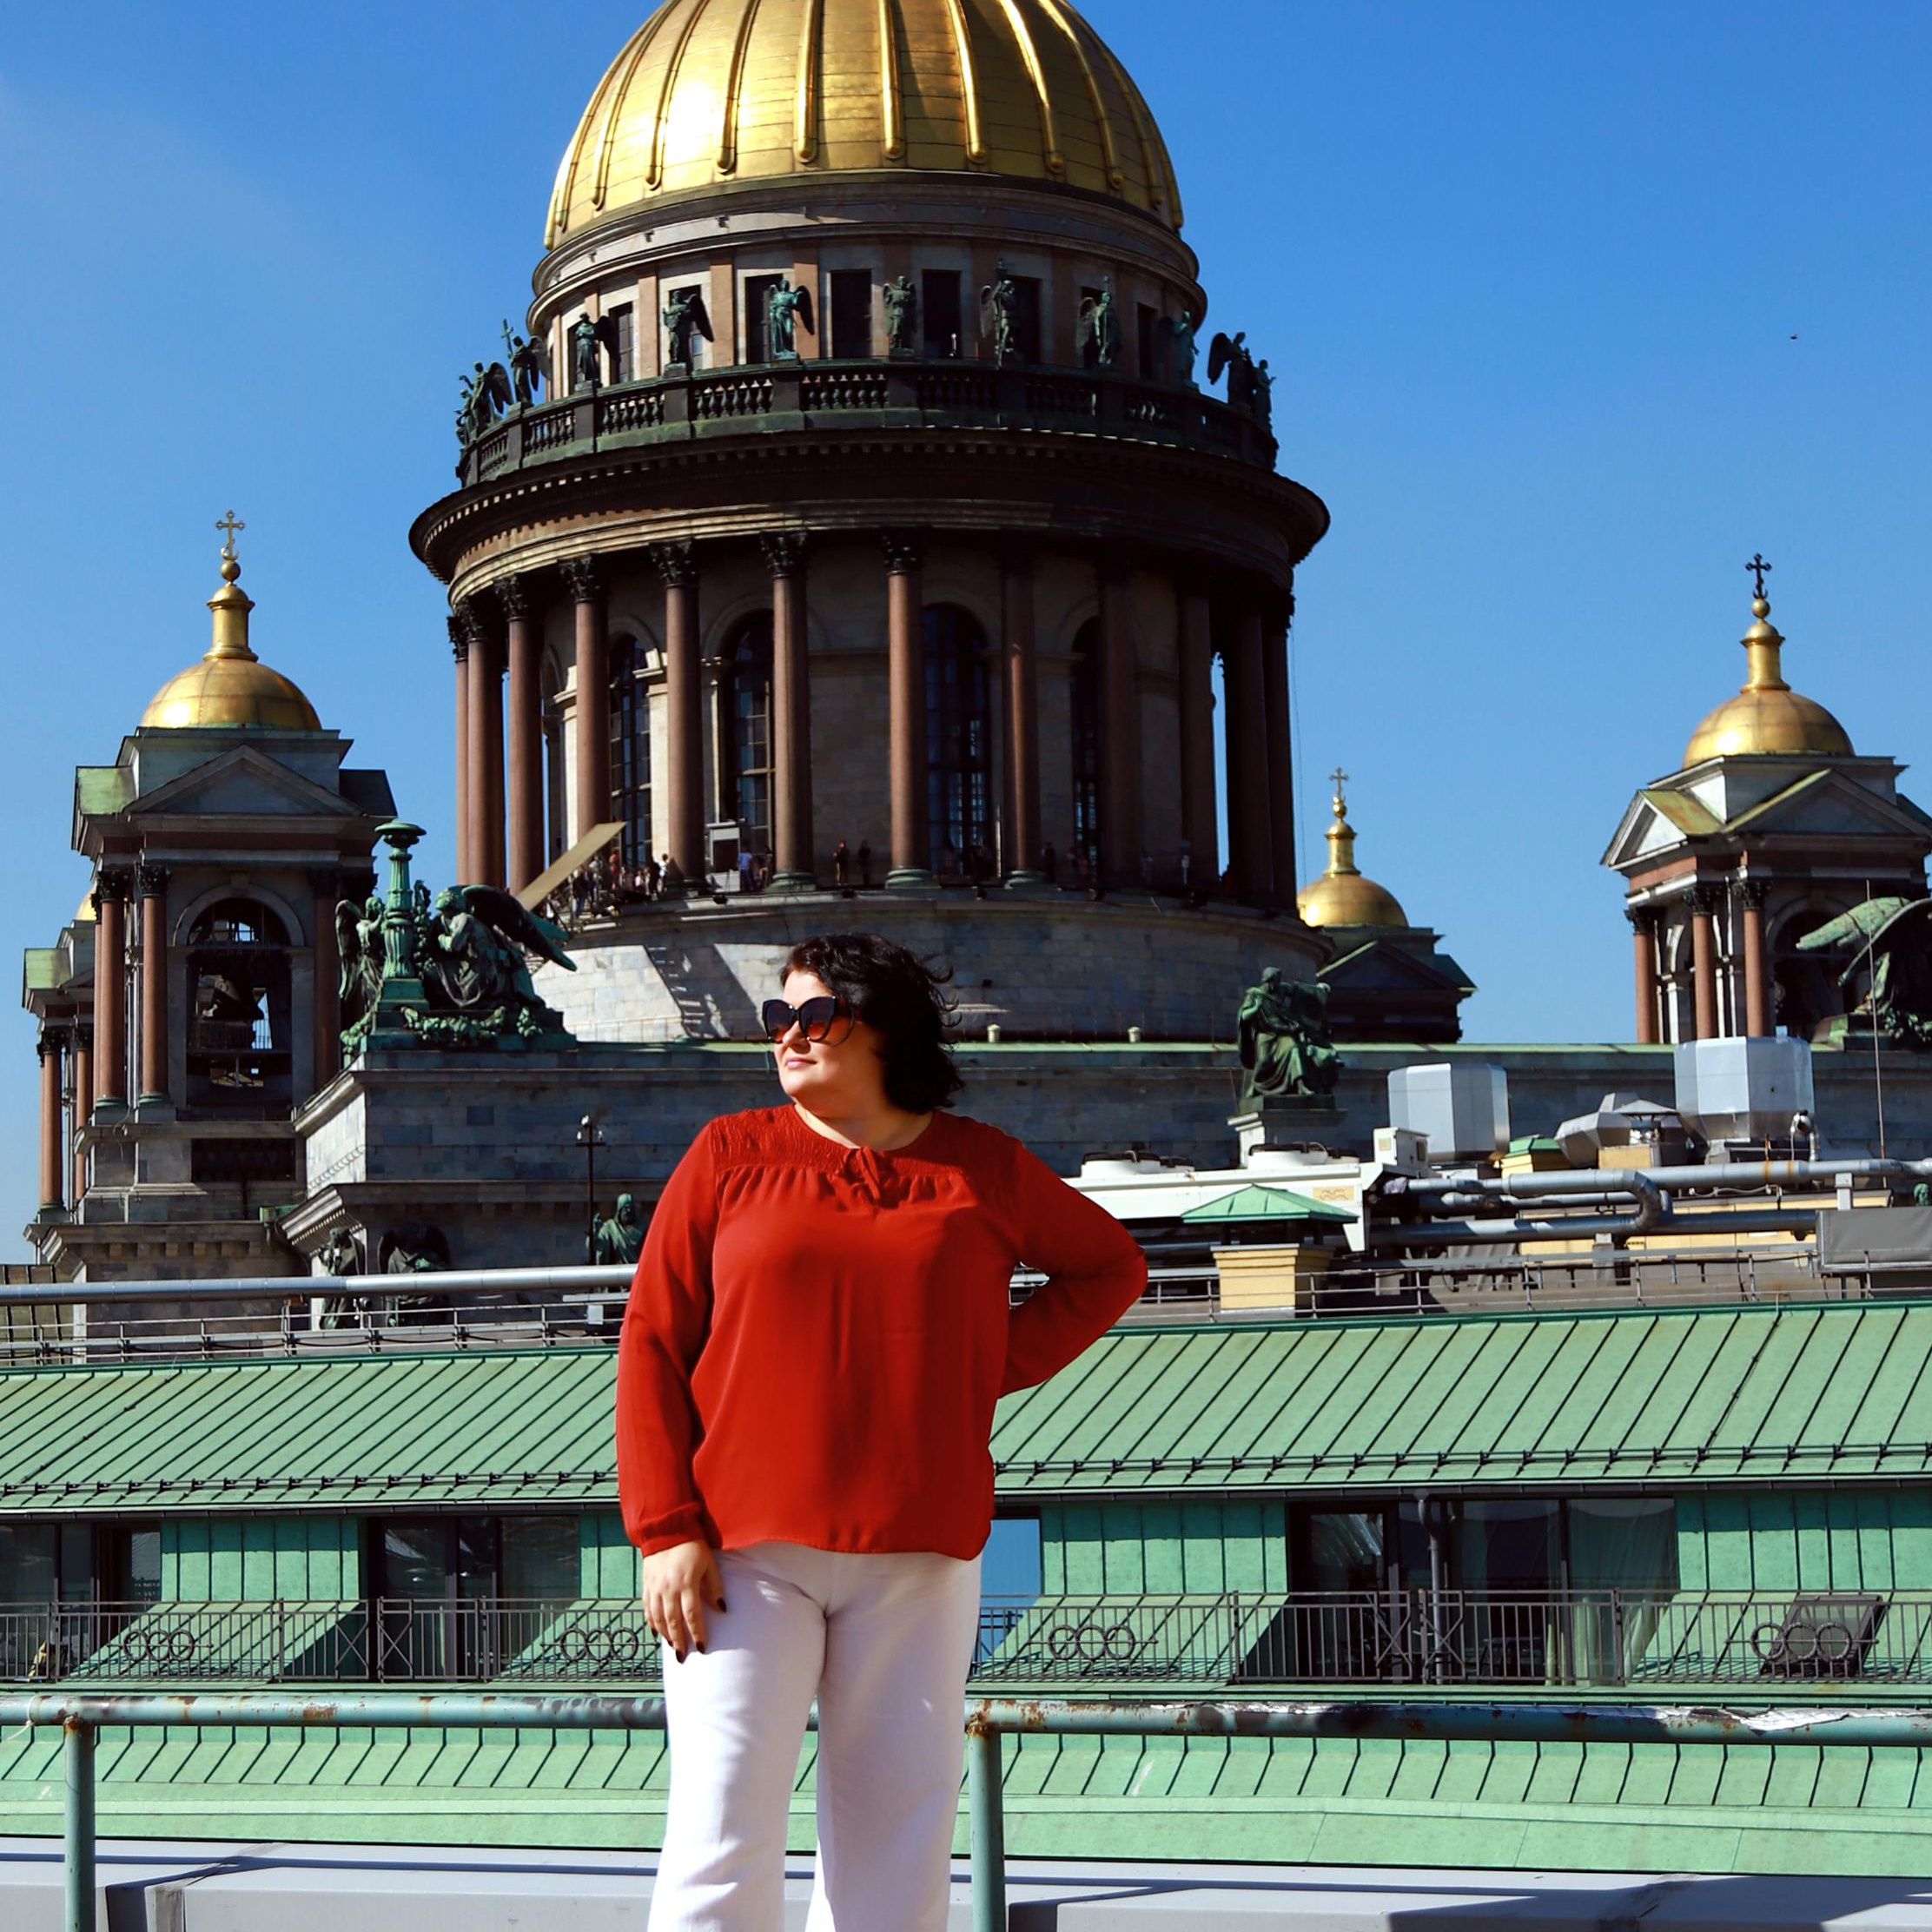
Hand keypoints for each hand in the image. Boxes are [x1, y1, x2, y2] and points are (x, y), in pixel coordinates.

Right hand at [642, 1540, 725, 1661]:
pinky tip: (657, 1633)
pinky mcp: (646, 1585)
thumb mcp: (709, 1564)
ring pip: (658, 1618)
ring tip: (672, 1647)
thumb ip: (715, 1587)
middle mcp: (668, 1589)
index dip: (697, 1633)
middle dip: (679, 1641)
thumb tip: (722, 1609)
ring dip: (665, 1635)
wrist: (667, 1530)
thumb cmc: (693, 1547)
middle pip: (673, 1621)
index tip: (702, 1648)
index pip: (692, 1615)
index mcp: (686, 1583)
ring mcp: (655, 1588)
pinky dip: (651, 1623)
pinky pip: (647, 1609)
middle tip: (683, 1657)